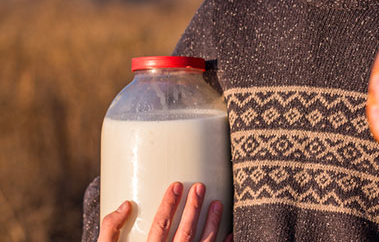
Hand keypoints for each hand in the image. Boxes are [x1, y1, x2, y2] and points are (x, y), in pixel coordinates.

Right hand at [98, 182, 232, 241]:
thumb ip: (110, 231)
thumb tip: (125, 205)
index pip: (161, 226)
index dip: (169, 204)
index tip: (177, 185)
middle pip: (185, 232)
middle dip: (193, 208)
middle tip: (200, 186)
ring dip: (212, 224)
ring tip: (218, 204)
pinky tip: (229, 233)